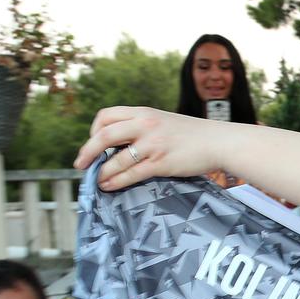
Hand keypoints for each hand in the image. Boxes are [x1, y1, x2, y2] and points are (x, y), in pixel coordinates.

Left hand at [75, 107, 219, 189]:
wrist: (219, 141)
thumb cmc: (193, 135)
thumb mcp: (164, 122)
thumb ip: (143, 128)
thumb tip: (121, 145)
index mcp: (144, 112)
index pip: (106, 116)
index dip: (94, 130)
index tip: (93, 143)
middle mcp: (145, 124)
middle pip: (104, 135)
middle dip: (87, 151)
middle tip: (81, 164)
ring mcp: (152, 144)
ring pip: (115, 158)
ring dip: (101, 172)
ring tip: (97, 180)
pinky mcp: (160, 163)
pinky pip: (130, 174)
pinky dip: (115, 181)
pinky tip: (109, 186)